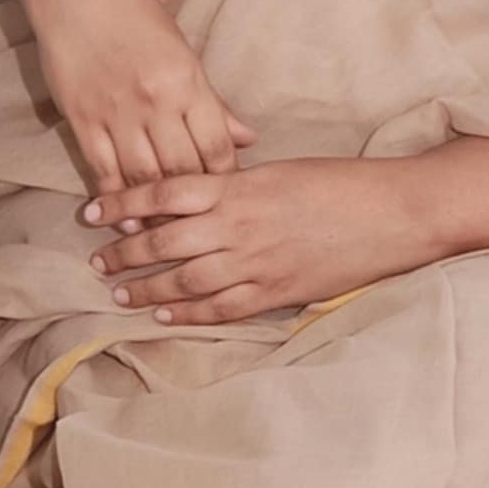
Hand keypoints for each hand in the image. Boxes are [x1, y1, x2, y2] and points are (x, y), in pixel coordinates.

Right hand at [21, 0, 249, 205]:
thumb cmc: (134, 13)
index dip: (225, 181)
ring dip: (156, 210)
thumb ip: (211, 102)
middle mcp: (154, 101)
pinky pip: (102, 169)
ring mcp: (115, 111)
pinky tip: (124, 220)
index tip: (228, 199)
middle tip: (201, 227)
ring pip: (143, 177)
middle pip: (182, 170)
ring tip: (167, 232)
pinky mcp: (80, 116)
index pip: (216, 148)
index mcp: (187, 82)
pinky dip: (116, 199)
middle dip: (193, 204)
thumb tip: (248, 137)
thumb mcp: (182, 52)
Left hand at [89, 145, 436, 327]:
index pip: (161, 193)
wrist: (396, 213)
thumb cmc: (340, 184)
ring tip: (119, 291)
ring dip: (148, 287)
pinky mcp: (280, 292)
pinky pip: (224, 308)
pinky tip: (165, 315)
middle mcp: (240, 225)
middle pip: (164, 241)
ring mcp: (259, 262)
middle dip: (124, 251)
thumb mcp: (277, 172)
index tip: (91, 212)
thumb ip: (232, 185)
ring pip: (186, 280)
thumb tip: (190, 193)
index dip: (120, 202)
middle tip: (96, 259)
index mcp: (238, 187)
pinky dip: (190, 313)